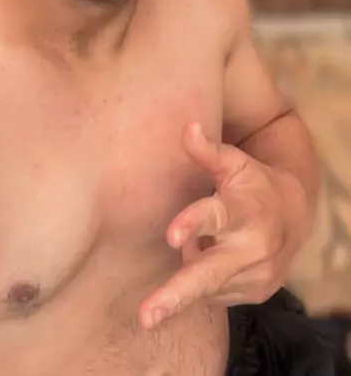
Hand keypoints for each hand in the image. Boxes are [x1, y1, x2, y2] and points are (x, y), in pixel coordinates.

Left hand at [139, 122, 304, 329]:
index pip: (217, 216)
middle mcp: (253, 248)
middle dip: (176, 295)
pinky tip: (204, 261)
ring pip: (206, 286)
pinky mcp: (254, 294)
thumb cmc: (253, 184)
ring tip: (177, 264)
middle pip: (210, 274)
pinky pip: (214, 295)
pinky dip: (202, 283)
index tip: (172, 236)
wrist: (295, 216)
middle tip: (146, 315)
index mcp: (245, 210)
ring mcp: (255, 276)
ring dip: (185, 279)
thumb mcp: (235, 163)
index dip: (194, 224)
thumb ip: (208, 150)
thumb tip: (188, 127)